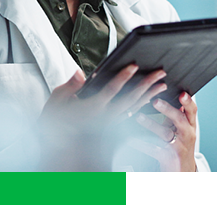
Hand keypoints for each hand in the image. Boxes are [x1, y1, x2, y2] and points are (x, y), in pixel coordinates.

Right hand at [37, 64, 167, 170]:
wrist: (56, 151)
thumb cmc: (54, 125)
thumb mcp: (56, 102)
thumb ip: (70, 86)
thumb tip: (80, 73)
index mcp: (91, 109)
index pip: (111, 90)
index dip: (123, 76)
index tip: (134, 66)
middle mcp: (104, 117)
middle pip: (130, 98)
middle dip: (146, 84)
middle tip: (160, 72)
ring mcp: (110, 124)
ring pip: (134, 107)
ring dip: (149, 95)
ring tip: (162, 84)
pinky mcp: (112, 128)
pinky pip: (131, 116)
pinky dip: (142, 106)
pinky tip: (149, 99)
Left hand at [132, 91, 197, 171]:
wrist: (183, 172)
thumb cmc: (180, 145)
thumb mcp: (181, 129)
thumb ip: (175, 114)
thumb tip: (164, 93)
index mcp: (190, 125)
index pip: (192, 110)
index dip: (188, 102)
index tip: (182, 93)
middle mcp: (187, 135)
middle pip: (179, 119)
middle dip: (167, 109)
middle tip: (155, 101)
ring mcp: (178, 146)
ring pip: (165, 133)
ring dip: (150, 124)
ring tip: (138, 116)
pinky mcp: (169, 157)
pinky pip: (153, 149)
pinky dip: (141, 144)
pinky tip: (131, 139)